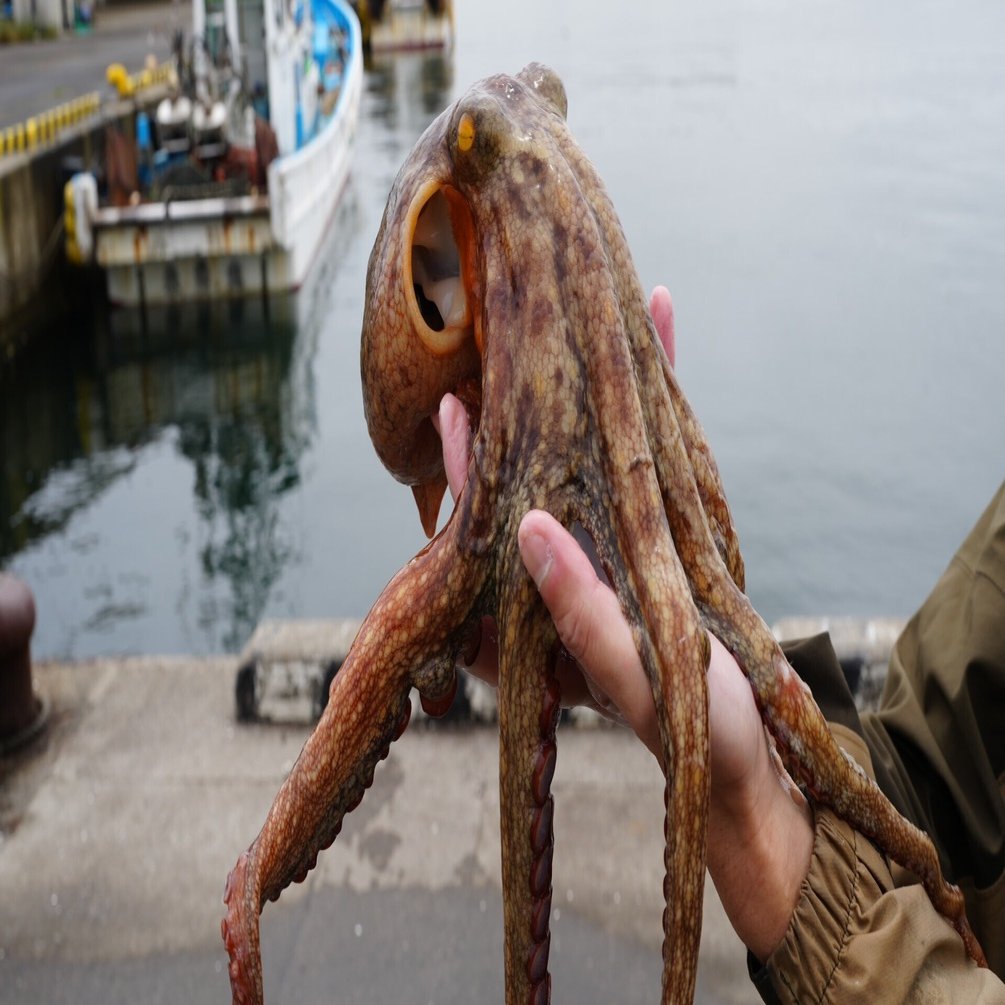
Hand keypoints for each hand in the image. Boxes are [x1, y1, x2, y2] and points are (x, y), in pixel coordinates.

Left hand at [433, 286, 812, 960]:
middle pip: (525, 470)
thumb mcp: (634, 676)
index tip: (454, 405)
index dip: (463, 467)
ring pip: (584, 448)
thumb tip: (526, 525)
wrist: (753, 751)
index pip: (478, 527)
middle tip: (511, 323)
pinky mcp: (652, 525)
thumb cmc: (689, 728)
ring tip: (583, 305)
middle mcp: (555, 567)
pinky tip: (660, 331)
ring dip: (589, 380)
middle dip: (522, 399)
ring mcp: (603, 540)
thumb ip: (581, 611)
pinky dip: (655, 395)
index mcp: (525, 609)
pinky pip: (646, 450)